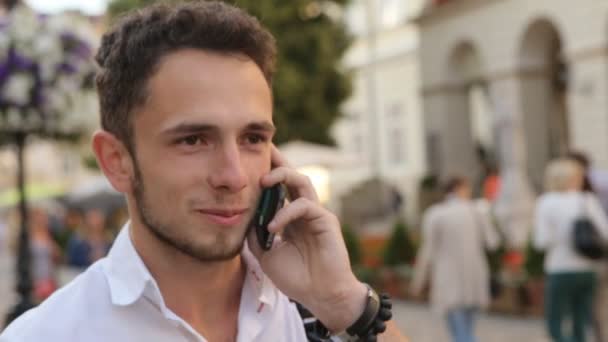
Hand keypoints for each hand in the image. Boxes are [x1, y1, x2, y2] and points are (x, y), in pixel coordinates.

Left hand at [247, 145, 366, 332]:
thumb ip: (256, 235)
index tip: (251, 160)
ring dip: (282, 176)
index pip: (279, 189)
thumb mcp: (266, 255)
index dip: (268, 173)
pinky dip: (286, 213)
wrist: (320, 295)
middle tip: (262, 149)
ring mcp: (316, 213)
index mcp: (290, 217)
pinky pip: (304, 206)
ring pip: (302, 181)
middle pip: (291, 176)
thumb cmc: (296, 277)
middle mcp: (303, 211)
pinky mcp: (325, 220)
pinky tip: (273, 226)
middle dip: (277, 161)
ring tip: (264, 181)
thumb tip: (243, 217)